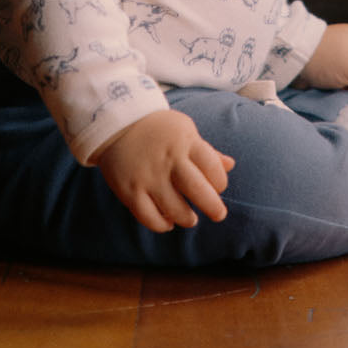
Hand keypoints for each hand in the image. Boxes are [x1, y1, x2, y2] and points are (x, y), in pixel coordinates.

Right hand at [92, 109, 235, 233]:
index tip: (217, 186)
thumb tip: (231, 165)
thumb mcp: (184, 130)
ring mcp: (148, 177)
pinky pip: (150, 218)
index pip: (213, 168)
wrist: (116, 123)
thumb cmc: (158, 129)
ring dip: (187, 218)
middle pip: (198, 191)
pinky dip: (162, 225)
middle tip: (218, 214)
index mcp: (185, 142)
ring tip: (190, 218)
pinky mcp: (130, 191)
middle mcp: (168, 159)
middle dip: (213, 207)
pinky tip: (168, 222)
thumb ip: (207, 151)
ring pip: (175, 209)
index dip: (220, 182)